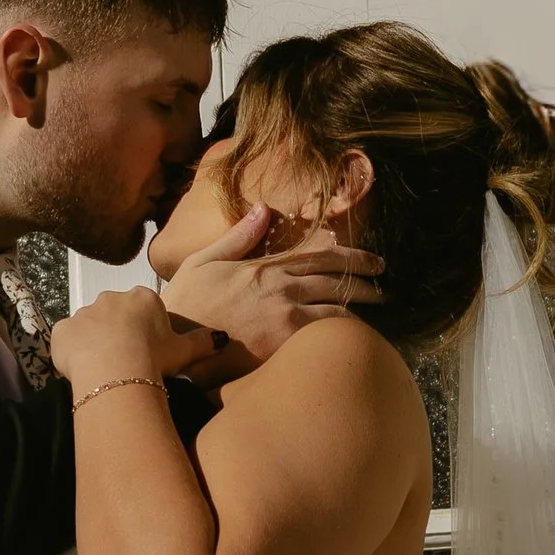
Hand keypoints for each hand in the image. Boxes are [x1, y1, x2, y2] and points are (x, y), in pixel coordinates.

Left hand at [47, 282, 216, 399]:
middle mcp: (112, 297)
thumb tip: (222, 338)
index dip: (146, 331)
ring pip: (90, 327)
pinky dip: (73, 353)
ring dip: (95, 343)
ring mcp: (84, 312)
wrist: (116, 373)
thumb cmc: (153, 359)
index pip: (144, 310)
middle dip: (119, 334)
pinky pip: (68, 340)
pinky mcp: (64, 329)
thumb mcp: (184, 352)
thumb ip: (202, 342)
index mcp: (143, 298)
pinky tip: (85, 370)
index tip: (148, 351)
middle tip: (127, 362)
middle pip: (115, 315)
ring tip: (106, 369)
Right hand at [158, 206, 381, 380]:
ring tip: (375, 310)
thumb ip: (238, 237)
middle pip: (336, 280)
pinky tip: (355, 339)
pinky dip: (342, 335)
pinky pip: (324, 337)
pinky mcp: (284, 346)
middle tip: (383, 284)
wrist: (171, 343)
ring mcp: (286, 317)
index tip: (370, 259)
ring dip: (359, 309)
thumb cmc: (183, 307)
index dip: (349, 255)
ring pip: (337, 309)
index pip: (318, 255)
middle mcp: (282, 289)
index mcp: (265, 268)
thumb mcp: (203, 261)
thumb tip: (263, 209)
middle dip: (365, 280)